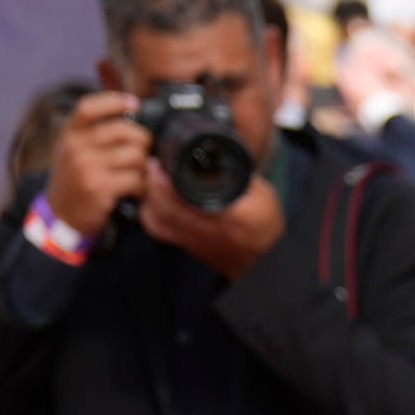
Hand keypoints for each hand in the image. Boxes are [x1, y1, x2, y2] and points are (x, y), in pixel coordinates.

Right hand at [43, 92, 150, 238]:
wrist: (61, 214)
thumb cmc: (75, 178)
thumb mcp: (74, 150)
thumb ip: (94, 132)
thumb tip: (131, 111)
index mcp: (69, 133)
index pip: (88, 107)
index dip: (114, 101)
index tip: (134, 103)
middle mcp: (75, 147)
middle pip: (123, 131)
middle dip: (142, 141)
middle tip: (143, 152)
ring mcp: (86, 167)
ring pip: (135, 157)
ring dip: (144, 168)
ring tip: (137, 175)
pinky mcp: (99, 188)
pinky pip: (136, 180)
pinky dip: (142, 187)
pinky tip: (135, 191)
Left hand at [137, 165, 284, 280]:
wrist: (265, 260)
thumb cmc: (265, 227)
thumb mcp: (263, 195)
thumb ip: (240, 176)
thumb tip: (217, 155)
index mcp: (231, 217)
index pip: (189, 197)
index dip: (168, 180)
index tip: (162, 163)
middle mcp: (210, 231)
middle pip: (166, 207)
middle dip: (153, 183)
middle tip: (152, 166)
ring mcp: (196, 241)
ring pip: (158, 219)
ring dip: (148, 197)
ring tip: (151, 180)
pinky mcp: (187, 247)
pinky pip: (158, 230)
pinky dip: (148, 214)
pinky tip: (152, 201)